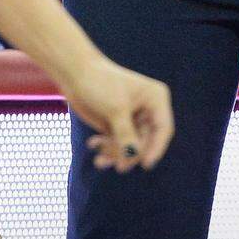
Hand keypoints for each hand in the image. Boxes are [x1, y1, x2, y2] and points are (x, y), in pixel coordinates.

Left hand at [61, 53, 173, 172]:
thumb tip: (133, 157)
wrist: (75, 73)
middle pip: (146, 143)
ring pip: (131, 147)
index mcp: (155, 98)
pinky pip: (119, 145)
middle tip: (116, 164)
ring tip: (99, 158)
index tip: (145, 164)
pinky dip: (107, 148)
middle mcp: (147, 109)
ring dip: (116, 154)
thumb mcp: (116, 110)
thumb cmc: (99, 84)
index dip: (156, 148)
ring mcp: (133, 119)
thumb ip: (127, 136)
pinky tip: (93, 144)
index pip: (163, 129)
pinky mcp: (119, 125)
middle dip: (129, 153)